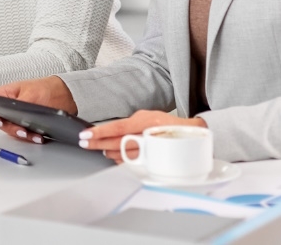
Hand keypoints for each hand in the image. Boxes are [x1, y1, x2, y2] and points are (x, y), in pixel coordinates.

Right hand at [0, 77, 77, 144]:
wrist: (66, 94)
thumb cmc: (47, 88)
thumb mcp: (31, 94)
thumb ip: (19, 104)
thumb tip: (11, 112)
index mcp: (3, 95)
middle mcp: (7, 107)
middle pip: (1, 123)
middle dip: (11, 129)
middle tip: (21, 131)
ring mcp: (16, 117)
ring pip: (12, 131)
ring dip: (22, 135)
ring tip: (34, 136)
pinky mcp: (25, 125)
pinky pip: (24, 134)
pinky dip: (30, 137)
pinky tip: (38, 137)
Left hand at [80, 111, 207, 162]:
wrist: (196, 133)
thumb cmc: (170, 124)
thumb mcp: (150, 118)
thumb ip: (132, 124)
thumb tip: (112, 130)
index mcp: (145, 121)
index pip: (117, 127)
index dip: (100, 132)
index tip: (86, 134)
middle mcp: (148, 133)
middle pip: (117, 142)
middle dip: (98, 143)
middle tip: (85, 143)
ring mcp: (153, 147)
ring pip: (124, 153)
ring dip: (109, 153)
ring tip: (99, 150)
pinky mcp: (157, 157)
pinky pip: (134, 161)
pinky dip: (122, 160)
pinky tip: (114, 158)